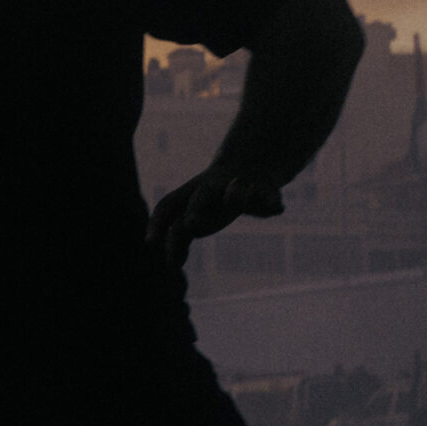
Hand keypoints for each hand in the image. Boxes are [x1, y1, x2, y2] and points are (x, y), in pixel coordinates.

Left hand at [148, 165, 284, 265]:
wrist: (250, 165)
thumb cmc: (214, 199)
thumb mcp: (195, 212)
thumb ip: (179, 236)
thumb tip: (166, 260)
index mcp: (191, 195)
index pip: (170, 205)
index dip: (160, 221)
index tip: (151, 241)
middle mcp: (214, 188)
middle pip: (202, 196)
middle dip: (196, 209)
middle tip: (191, 223)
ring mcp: (241, 187)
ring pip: (237, 190)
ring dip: (235, 195)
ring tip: (236, 195)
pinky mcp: (267, 190)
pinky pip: (270, 197)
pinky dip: (271, 203)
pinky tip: (276, 209)